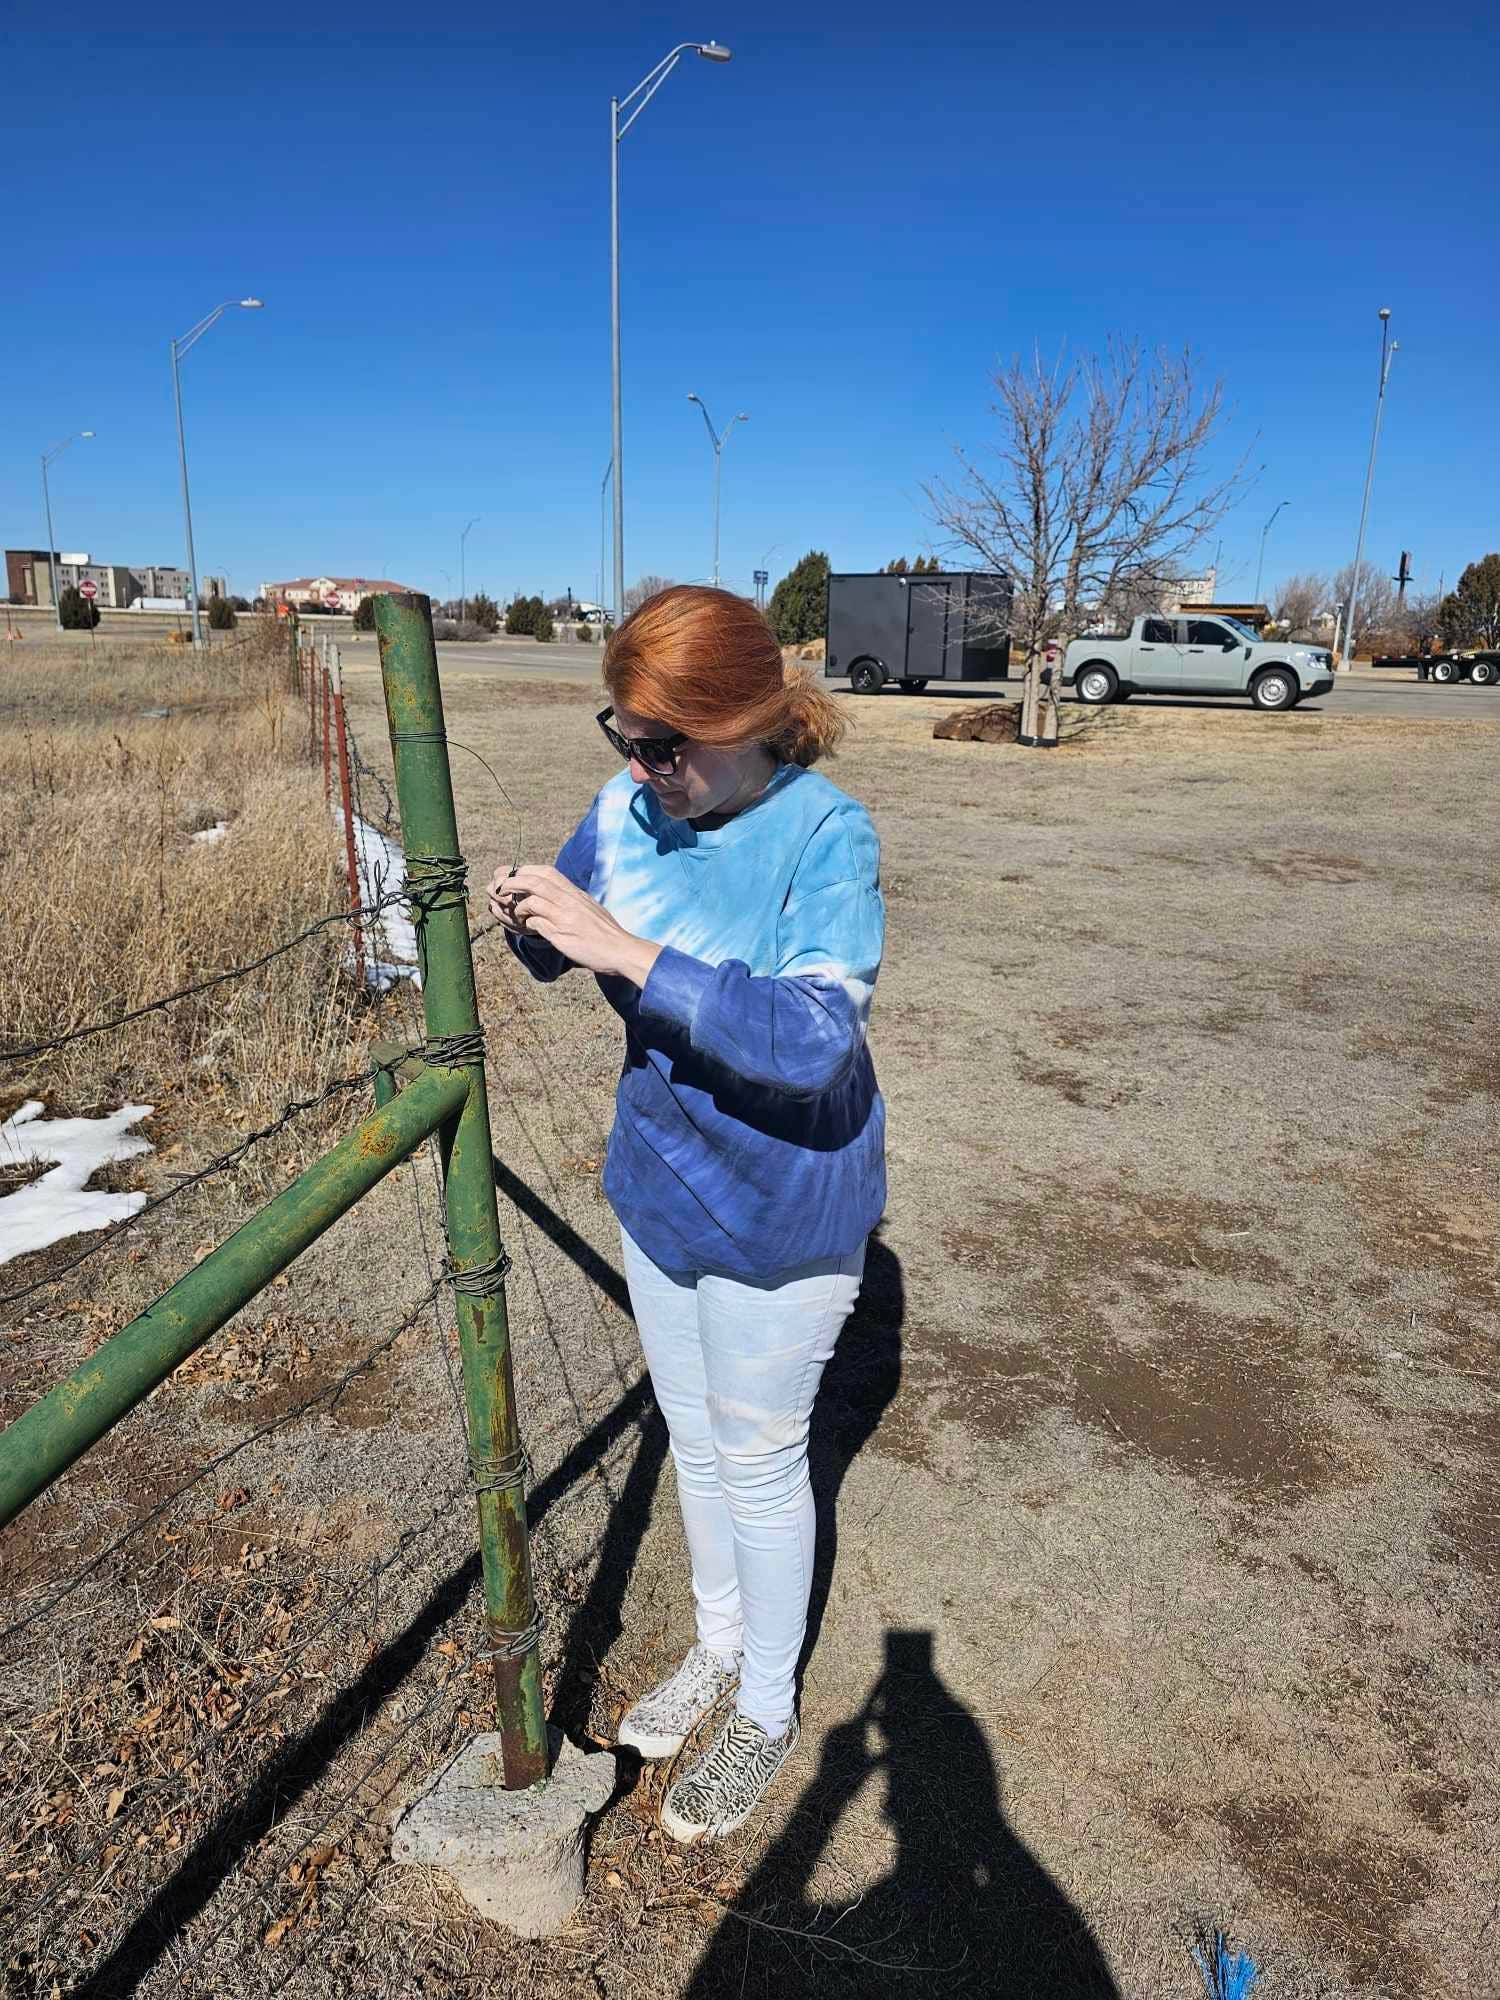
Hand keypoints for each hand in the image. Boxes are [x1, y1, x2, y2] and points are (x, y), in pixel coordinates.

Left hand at [488, 864, 660, 985]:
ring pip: (532, 901)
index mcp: (574, 892)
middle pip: (535, 882)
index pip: (546, 872)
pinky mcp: (562, 935)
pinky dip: (527, 923)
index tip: (513, 876)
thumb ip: (571, 899)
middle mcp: (569, 901)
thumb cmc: (605, 931)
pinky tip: (528, 927)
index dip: (525, 871)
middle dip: (512, 882)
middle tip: (500, 889)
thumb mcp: (588, 906)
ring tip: (516, 913)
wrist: (621, 949)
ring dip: (518, 906)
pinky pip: (537, 924)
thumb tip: (554, 894)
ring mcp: (565, 917)